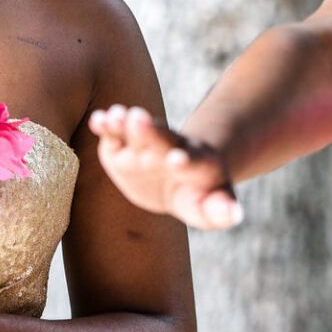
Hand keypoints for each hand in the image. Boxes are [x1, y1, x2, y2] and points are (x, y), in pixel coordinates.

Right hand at [89, 103, 241, 229]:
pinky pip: (115, 133)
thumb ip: (221, 210)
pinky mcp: (124, 146)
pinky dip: (107, 126)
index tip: (177, 160)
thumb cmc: (201, 195)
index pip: (192, 160)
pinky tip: (97, 120)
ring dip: (125, 124)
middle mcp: (171, 147)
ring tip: (114, 116)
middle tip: (138, 118)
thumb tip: (233, 214)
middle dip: (151, 131)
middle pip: (163, 137)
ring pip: (137, 129)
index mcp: (198, 163)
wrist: (182, 174)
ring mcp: (147, 144)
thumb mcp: (213, 206)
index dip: (185, 161)